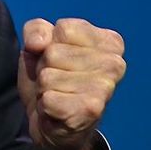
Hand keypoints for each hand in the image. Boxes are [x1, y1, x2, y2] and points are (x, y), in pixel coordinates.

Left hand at [17, 18, 125, 149]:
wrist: (55, 120)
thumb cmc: (53, 76)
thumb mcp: (40, 43)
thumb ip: (36, 30)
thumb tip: (38, 43)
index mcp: (109, 42)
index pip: (65, 28)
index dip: (49, 43)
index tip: (60, 57)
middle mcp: (114, 63)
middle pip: (53, 52)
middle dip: (45, 66)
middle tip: (57, 79)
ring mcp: (105, 88)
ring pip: (48, 76)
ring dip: (44, 87)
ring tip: (58, 93)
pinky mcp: (92, 110)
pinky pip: (48, 99)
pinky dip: (45, 104)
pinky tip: (58, 109)